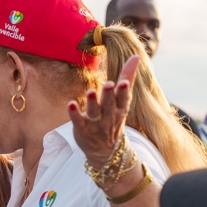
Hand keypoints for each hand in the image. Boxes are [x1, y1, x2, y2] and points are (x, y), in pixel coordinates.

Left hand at [68, 54, 140, 168]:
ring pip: (94, 113)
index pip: (124, 100)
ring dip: (92, 102)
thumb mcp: (123, 101)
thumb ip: (128, 78)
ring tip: (91, 92)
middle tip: (108, 84)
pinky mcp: (81, 130)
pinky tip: (70, 104)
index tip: (123, 83)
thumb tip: (136, 55)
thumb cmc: (114, 118)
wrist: (105, 151)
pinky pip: (77, 122)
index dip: (124, 92)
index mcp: (120, 109)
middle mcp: (109, 117)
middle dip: (109, 95)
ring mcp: (95, 125)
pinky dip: (74, 114)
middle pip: (109, 105)